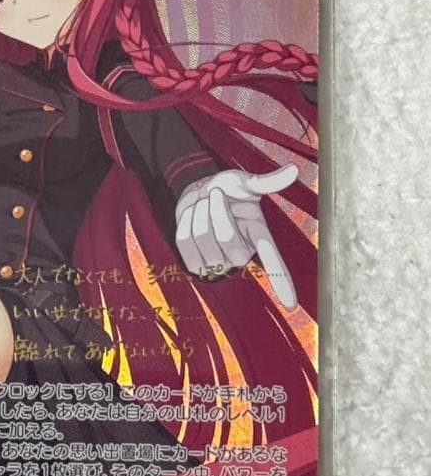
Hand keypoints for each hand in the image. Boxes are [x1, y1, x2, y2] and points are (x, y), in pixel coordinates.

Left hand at [174, 164, 298, 309]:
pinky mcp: (195, 263)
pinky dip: (183, 221)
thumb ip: (267, 182)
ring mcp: (218, 263)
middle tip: (215, 194)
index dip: (282, 282)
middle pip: (224, 236)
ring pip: (201, 236)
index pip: (273, 263)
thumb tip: (293, 170)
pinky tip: (192, 216)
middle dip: (215, 207)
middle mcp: (241, 255)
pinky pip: (184, 241)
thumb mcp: (246, 183)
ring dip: (197, 211)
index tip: (291, 305)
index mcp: (259, 237)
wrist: (201, 192)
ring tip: (204, 204)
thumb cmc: (229, 189)